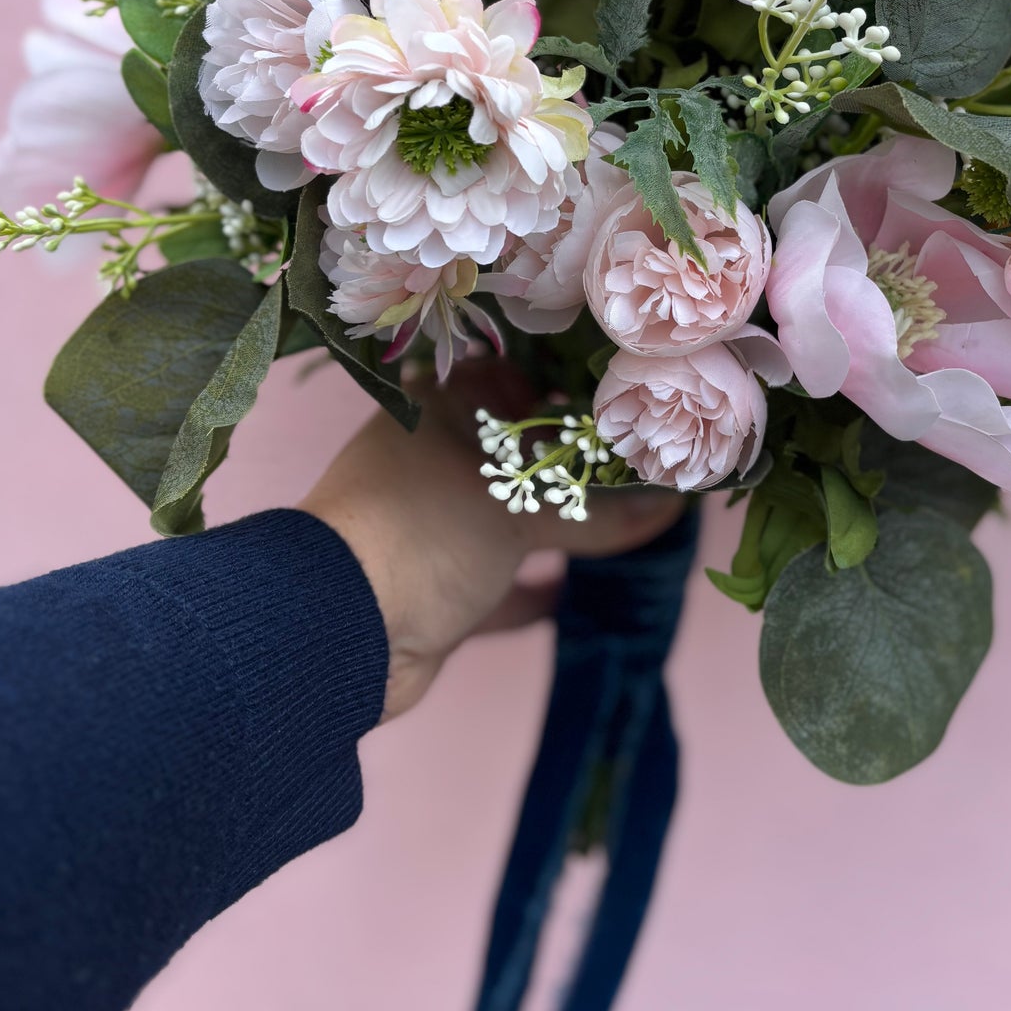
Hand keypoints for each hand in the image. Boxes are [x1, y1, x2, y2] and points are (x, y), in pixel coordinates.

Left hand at [300, 359, 683, 722]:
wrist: (336, 633)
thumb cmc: (423, 533)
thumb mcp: (518, 512)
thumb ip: (598, 512)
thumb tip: (673, 502)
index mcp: (437, 413)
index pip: (511, 377)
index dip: (568, 384)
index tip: (630, 395)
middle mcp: (432, 461)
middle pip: (516, 453)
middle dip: (575, 464)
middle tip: (648, 463)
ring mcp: (432, 527)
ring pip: (510, 518)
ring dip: (561, 526)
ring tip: (634, 521)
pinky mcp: (437, 590)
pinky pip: (501, 583)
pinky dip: (539, 588)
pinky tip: (585, 589)